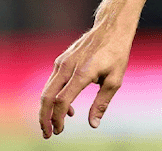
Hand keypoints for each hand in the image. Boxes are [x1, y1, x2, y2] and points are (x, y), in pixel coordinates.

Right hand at [39, 23, 134, 137]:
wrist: (111, 28)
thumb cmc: (117, 53)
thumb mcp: (115, 79)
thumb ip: (102, 102)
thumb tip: (93, 124)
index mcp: (82, 73)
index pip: (62, 101)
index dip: (58, 119)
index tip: (59, 131)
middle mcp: (67, 67)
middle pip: (47, 97)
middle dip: (44, 118)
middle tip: (48, 134)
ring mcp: (62, 62)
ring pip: (47, 90)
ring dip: (47, 109)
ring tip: (55, 124)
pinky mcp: (61, 60)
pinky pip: (53, 82)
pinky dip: (54, 97)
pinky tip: (67, 107)